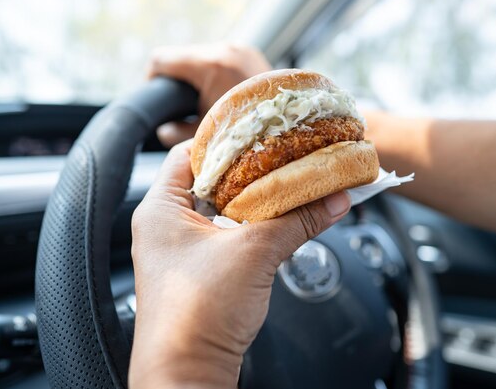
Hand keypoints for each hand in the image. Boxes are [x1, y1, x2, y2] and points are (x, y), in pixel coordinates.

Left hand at [129, 141, 350, 388]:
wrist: (188, 373)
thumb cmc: (198, 313)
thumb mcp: (254, 253)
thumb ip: (297, 219)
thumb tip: (335, 198)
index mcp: (160, 208)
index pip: (189, 153)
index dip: (224, 138)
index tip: (259, 131)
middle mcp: (166, 225)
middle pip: (210, 180)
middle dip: (248, 169)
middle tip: (281, 154)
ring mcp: (180, 250)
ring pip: (221, 209)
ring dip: (253, 199)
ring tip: (286, 181)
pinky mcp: (198, 271)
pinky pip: (227, 235)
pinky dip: (252, 225)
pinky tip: (279, 219)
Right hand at [147, 44, 271, 146]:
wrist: (290, 120)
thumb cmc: (247, 131)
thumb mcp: (206, 134)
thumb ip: (176, 133)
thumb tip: (162, 130)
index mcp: (209, 65)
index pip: (161, 59)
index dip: (151, 78)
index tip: (155, 96)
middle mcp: (224, 49)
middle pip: (180, 56)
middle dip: (175, 78)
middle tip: (179, 104)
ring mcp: (238, 48)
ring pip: (200, 55)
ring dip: (195, 74)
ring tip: (200, 99)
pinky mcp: (248, 52)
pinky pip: (219, 57)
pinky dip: (213, 72)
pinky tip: (217, 91)